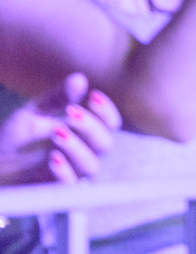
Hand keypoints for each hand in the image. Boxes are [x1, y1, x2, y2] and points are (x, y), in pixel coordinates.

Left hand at [0, 75, 120, 184]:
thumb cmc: (10, 143)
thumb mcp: (32, 114)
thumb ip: (56, 99)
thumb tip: (79, 78)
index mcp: (81, 137)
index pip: (109, 126)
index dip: (106, 112)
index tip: (92, 95)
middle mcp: (80, 157)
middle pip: (105, 145)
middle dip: (92, 127)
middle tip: (71, 113)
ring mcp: (68, 176)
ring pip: (91, 166)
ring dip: (77, 147)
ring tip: (57, 131)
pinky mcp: (51, 192)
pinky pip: (68, 187)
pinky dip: (64, 172)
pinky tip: (52, 158)